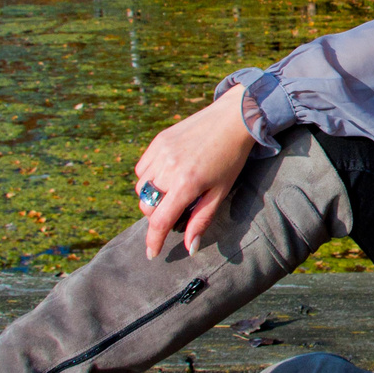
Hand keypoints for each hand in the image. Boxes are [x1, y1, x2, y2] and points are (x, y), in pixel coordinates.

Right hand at [132, 85, 256, 259]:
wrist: (232, 118)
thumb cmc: (231, 158)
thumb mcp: (220, 192)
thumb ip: (201, 220)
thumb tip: (189, 248)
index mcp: (186, 184)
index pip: (159, 221)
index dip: (153, 241)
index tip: (151, 253)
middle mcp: (168, 168)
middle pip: (146, 206)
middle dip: (156, 216)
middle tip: (175, 212)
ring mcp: (160, 152)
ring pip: (141, 188)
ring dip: (152, 197)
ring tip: (173, 192)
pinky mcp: (157, 141)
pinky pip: (142, 169)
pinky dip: (150, 178)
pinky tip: (167, 175)